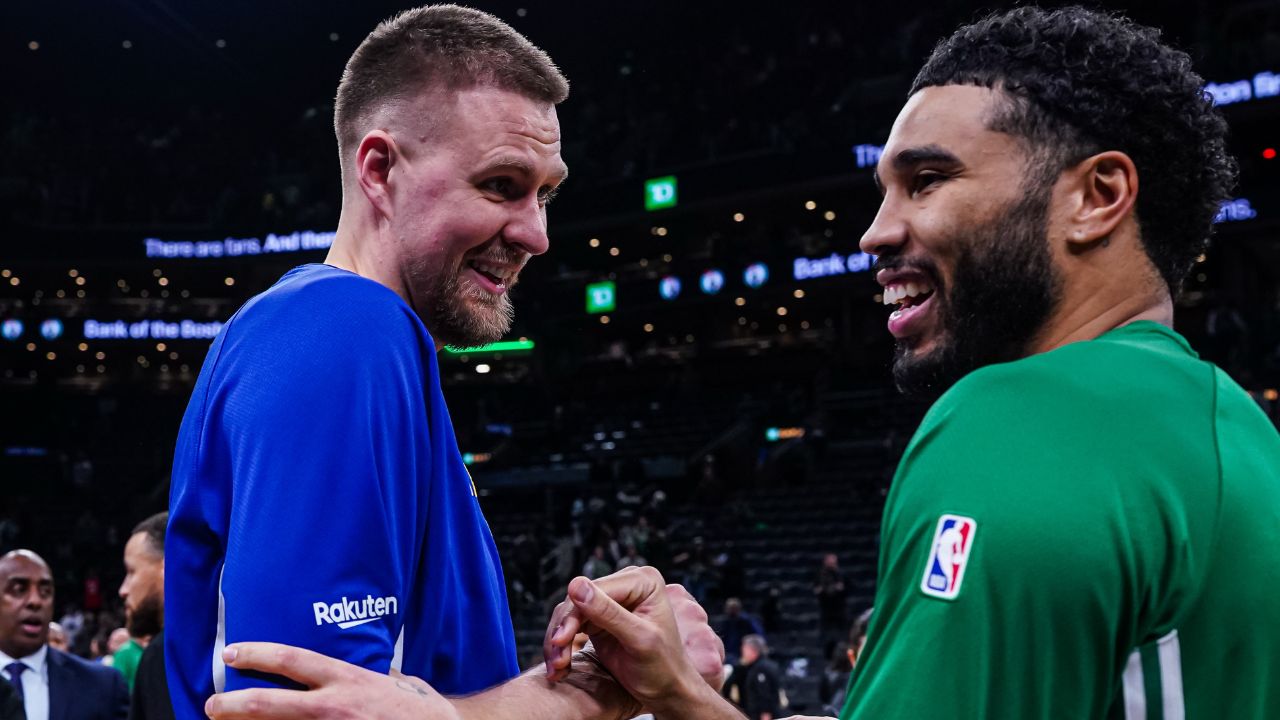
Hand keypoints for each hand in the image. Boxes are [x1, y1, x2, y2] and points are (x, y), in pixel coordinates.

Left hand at [204, 643, 459, 719]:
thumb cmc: (425, 715)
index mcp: (349, 681)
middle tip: (211, 707)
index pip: (294, 660)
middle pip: (268, 703)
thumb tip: (360, 671)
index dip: (258, 653)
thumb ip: (375, 677)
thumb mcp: (400, 684)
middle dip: (230, 705)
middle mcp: (334, 707)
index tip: (231, 653)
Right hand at [543, 567, 724, 712]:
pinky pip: (571, 624)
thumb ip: (609, 613)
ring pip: (570, 612)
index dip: (575, 612)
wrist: (667, 690)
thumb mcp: (639, 639)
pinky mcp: (599, 618)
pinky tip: (559, 666)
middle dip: (564, 630)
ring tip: (556, 667)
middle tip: (555, 661)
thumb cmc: (663, 666)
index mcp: (644, 581)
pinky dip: (562, 645)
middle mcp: (627, 584)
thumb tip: (575, 585)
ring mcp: (611, 600)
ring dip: (559, 640)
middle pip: (579, 598)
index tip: (560, 640)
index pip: (597, 588)